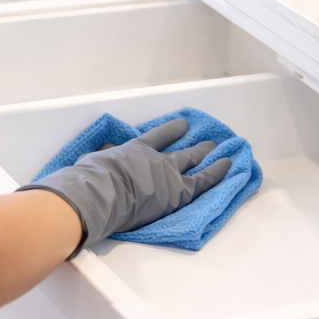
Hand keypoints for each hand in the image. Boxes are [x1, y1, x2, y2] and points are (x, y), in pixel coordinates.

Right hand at [18, 117, 232, 253]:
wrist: (101, 194)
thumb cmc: (90, 180)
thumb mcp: (93, 162)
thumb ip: (104, 156)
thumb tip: (106, 150)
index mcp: (134, 150)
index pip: (156, 138)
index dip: (171, 131)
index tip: (181, 125)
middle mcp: (155, 159)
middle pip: (180, 151)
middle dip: (195, 145)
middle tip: (208, 141)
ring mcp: (170, 174)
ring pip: (194, 161)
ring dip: (209, 155)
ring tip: (221, 151)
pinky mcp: (179, 192)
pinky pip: (205, 180)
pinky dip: (218, 172)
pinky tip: (229, 166)